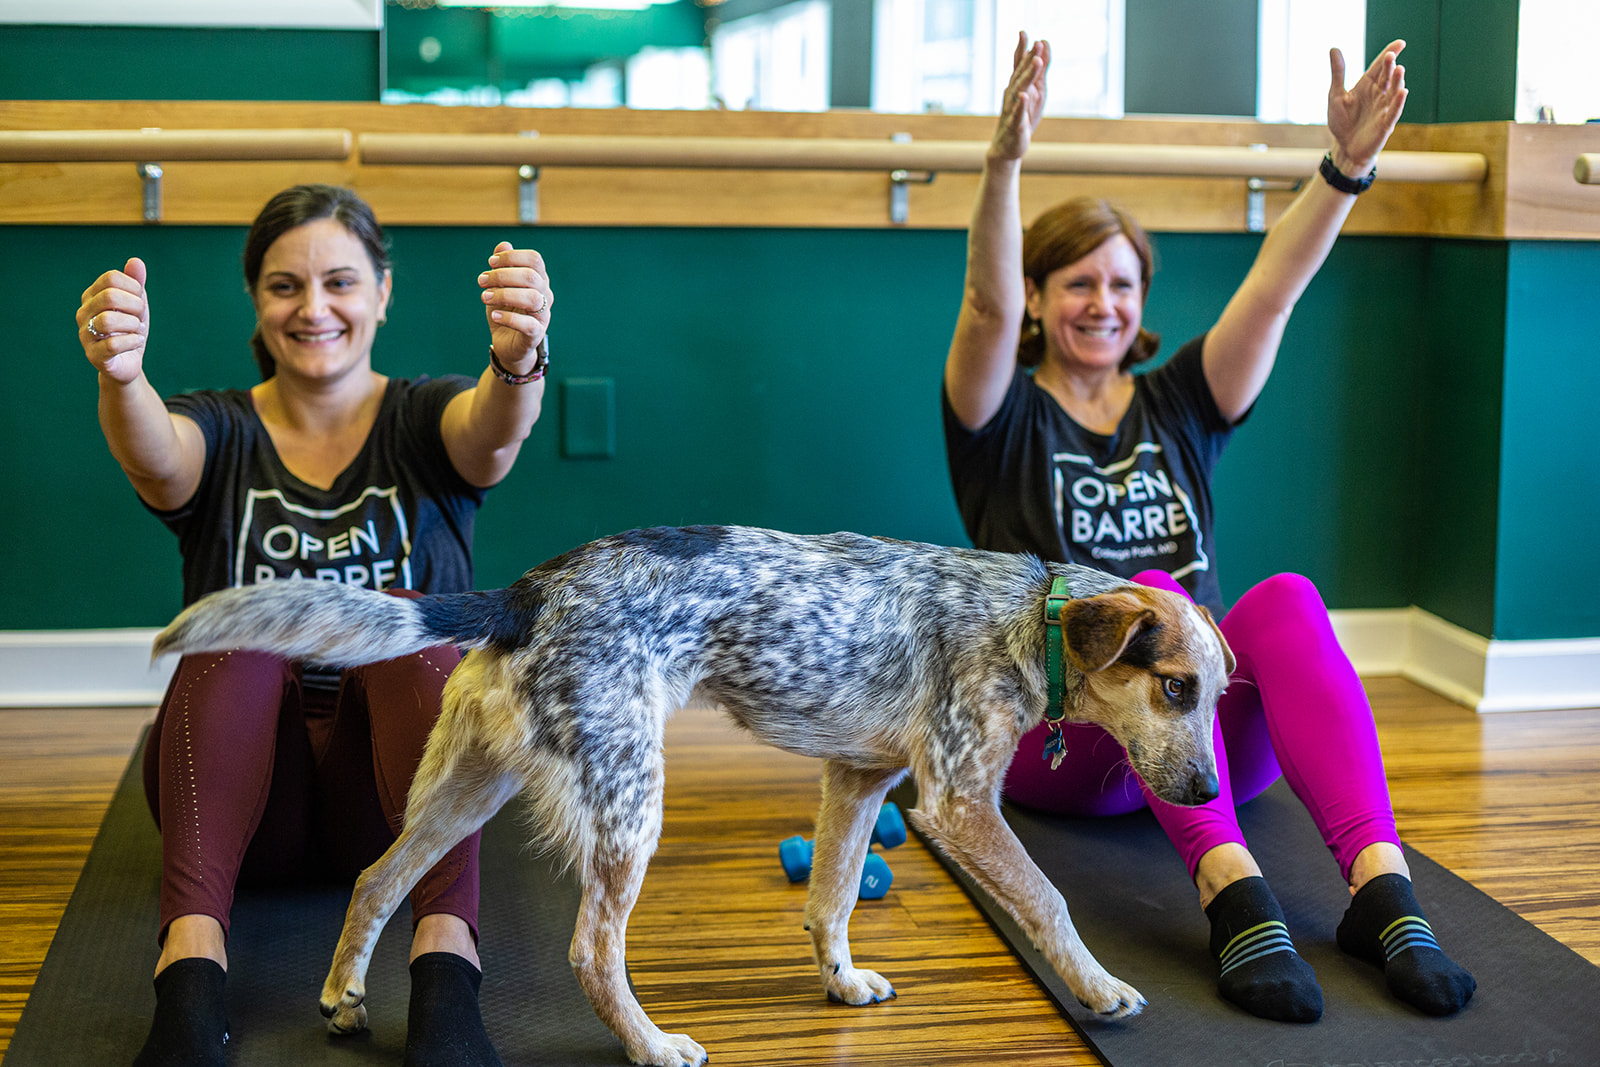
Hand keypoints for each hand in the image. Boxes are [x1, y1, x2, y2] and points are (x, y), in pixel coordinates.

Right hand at [77, 257, 150, 384]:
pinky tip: (137, 342)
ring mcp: (85, 335)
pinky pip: (113, 344)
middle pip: (109, 296)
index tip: (140, 299)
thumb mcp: (136, 304)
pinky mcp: (94, 356)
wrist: (128, 362)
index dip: (133, 287)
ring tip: (137, 330)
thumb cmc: (130, 329)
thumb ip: (136, 283)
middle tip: (140, 317)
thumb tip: (136, 261)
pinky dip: (132, 341)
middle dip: (135, 306)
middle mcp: (83, 313)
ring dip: (132, 325)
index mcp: (92, 296)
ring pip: (108, 321)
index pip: (111, 277)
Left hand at [479, 242, 550, 372]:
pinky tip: (494, 315)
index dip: (512, 257)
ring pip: (532, 298)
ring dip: (504, 294)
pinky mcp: (536, 334)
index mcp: (539, 280)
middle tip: (482, 281)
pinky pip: (528, 324)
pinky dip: (509, 318)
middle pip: (531, 276)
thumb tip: (503, 244)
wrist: (507, 344)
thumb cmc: (505, 312)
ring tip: (485, 297)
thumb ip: (502, 266)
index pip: (535, 259)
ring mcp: (543, 315)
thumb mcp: (499, 287)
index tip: (491, 262)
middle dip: (502, 275)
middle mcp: (545, 295)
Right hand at [989, 31, 1050, 163]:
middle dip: (1029, 59)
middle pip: (1020, 75)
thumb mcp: (1037, 91)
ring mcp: (1012, 110)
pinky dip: (1021, 106)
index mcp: (1017, 87)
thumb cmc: (1023, 117)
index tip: (1024, 32)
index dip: (1022, 50)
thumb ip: (1041, 69)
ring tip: (1036, 62)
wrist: (1007, 146)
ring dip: (1028, 77)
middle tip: (1037, 43)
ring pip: (1020, 92)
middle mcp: (1012, 96)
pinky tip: (1024, 96)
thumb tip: (1044, 44)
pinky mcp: (1015, 126)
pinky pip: (1017, 115)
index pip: (1018, 66)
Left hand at [1327, 39, 1407, 177]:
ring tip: (1399, 69)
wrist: (1345, 148)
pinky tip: (1403, 92)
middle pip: (1387, 77)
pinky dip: (1398, 102)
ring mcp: (1383, 109)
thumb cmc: (1342, 122)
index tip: (1400, 43)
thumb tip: (1334, 48)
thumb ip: (1338, 73)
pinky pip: (1393, 112)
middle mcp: (1378, 95)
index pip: (1380, 67)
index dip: (1389, 54)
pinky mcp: (1385, 124)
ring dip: (1397, 81)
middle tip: (1391, 56)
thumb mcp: (1335, 96)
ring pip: (1393, 92)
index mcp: (1367, 86)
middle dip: (1389, 67)